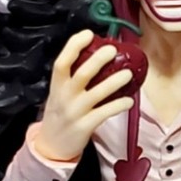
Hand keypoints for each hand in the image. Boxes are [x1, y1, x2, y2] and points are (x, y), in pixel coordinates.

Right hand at [31, 29, 133, 162]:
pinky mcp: (85, 126)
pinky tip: (129, 100)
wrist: (50, 146)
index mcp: (57, 85)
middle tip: (113, 50)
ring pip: (98, 93)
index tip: (89, 34)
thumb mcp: (58, 94)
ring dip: (115, 81)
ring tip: (128, 74)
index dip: (74, 46)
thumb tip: (96, 58)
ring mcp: (75, 112)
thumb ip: (71, 79)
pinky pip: (105, 113)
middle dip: (98, 60)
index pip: (62, 62)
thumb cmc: (59, 115)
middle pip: (82, 74)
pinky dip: (119, 105)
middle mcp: (65, 96)